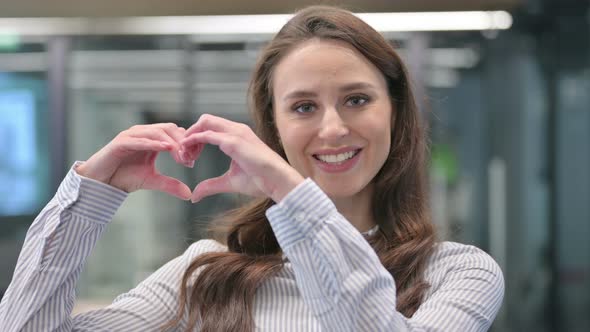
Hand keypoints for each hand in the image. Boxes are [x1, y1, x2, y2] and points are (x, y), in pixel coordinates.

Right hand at [75, 123, 196, 199]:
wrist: (101, 182)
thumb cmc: (124, 177)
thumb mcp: (152, 181)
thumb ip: (170, 185)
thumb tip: (189, 194)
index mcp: (152, 138)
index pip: (174, 133)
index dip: (186, 144)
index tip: (193, 159)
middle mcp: (142, 133)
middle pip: (168, 128)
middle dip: (181, 142)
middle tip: (190, 158)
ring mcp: (131, 135)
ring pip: (156, 131)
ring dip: (171, 142)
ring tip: (181, 155)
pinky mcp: (121, 142)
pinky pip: (139, 139)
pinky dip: (153, 142)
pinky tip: (165, 148)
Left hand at [181, 114, 303, 202]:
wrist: (277, 181)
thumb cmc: (260, 180)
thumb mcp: (229, 182)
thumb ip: (211, 185)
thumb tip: (194, 195)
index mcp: (237, 135)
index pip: (211, 127)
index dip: (196, 138)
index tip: (189, 154)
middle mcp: (236, 129)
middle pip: (205, 120)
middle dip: (191, 133)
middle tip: (183, 152)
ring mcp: (235, 133)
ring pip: (204, 122)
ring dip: (190, 135)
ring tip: (183, 153)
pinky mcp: (233, 141)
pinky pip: (207, 134)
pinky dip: (193, 140)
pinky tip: (186, 150)